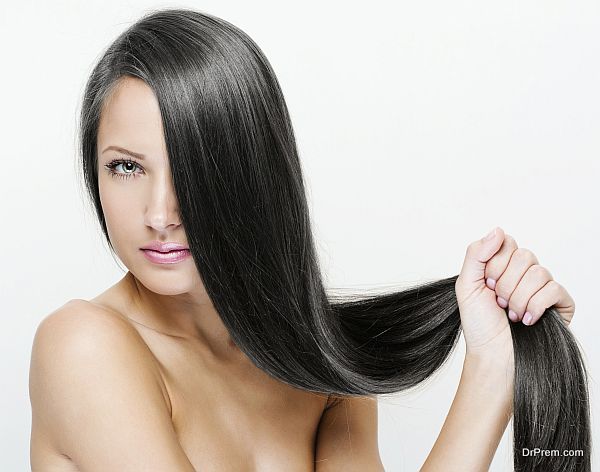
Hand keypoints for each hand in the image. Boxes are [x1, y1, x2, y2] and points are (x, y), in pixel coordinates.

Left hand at [455, 227, 575, 364]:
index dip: (495, 264)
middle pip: (524, 256)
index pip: (507, 242)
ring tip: (510, 314)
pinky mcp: (560, 304)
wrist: (493, 355)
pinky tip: (527, 320)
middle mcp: (525, 273)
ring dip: (518, 298)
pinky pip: (554, 290)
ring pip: (539, 273)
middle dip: (505, 283)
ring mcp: (544, 287)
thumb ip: (476, 254)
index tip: (487, 284)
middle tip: (498, 302)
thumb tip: (498, 230)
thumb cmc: (479, 324)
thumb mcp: (466, 285)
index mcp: (503, 265)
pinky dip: (536, 306)